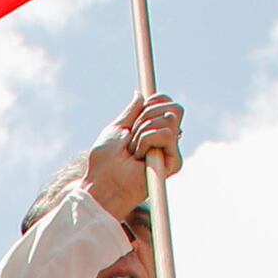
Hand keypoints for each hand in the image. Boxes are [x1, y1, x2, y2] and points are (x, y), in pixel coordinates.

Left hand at [84, 91, 185, 217]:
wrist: (103, 183)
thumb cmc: (105, 161)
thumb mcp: (117, 128)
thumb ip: (132, 111)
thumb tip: (140, 95)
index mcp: (153, 130)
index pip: (166, 102)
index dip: (152, 102)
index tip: (135, 118)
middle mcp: (165, 140)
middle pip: (174, 108)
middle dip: (147, 116)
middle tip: (132, 136)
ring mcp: (170, 151)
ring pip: (169, 119)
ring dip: (143, 132)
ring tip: (133, 150)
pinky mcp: (174, 162)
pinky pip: (166, 134)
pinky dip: (146, 141)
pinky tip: (139, 157)